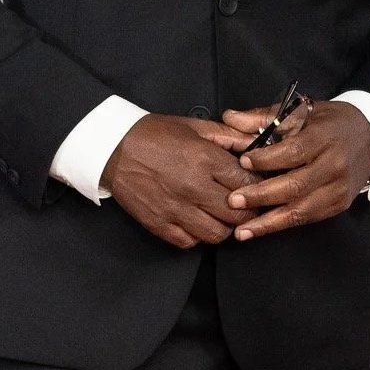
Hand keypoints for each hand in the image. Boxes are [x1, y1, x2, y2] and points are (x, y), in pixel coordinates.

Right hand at [101, 114, 259, 249]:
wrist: (112, 148)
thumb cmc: (153, 135)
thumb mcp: (193, 127)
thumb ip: (228, 135)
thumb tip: (254, 142)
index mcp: (205, 159)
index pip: (247, 183)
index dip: (256, 186)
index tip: (256, 186)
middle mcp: (194, 187)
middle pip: (238, 214)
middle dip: (246, 210)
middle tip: (244, 205)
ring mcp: (176, 209)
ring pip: (217, 234)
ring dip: (224, 226)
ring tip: (220, 215)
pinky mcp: (160, 225)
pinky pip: (190, 242)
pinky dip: (197, 236)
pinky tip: (197, 221)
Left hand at [220, 101, 369, 240]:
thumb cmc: (331, 122)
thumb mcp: (302, 111)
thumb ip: (264, 117)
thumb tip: (230, 118)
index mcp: (324, 137)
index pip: (294, 152)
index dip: (267, 159)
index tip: (242, 161)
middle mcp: (334, 165)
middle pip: (295, 185)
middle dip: (261, 195)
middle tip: (233, 200)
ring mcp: (338, 189)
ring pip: (301, 210)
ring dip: (269, 221)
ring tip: (242, 230)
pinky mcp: (339, 205)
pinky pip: (308, 218)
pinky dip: (282, 225)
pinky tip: (260, 230)